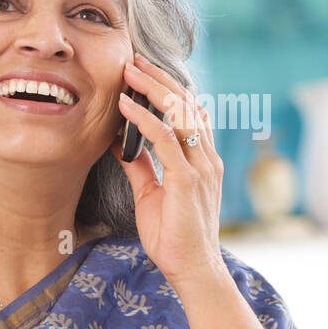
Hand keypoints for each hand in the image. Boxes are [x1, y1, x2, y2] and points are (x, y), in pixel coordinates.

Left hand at [113, 52, 224, 286]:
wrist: (192, 270)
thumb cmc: (174, 237)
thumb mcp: (152, 194)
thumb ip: (141, 167)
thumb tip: (120, 144)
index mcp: (203, 160)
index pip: (190, 112)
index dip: (169, 88)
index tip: (144, 71)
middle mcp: (206, 158)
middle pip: (187, 104)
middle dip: (160, 78)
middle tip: (134, 58)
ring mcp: (200, 168)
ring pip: (180, 114)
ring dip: (153, 88)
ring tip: (129, 70)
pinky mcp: (187, 180)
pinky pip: (165, 140)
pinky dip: (144, 119)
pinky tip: (126, 107)